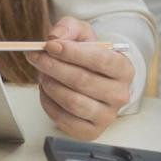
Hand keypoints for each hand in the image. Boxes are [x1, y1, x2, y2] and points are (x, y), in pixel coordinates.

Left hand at [27, 17, 134, 140]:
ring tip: (42, 73)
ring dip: (50, 85)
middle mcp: (120, 94)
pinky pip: (64, 119)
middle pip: (82, 81)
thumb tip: (55, 37)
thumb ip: (69, 28)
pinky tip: (46, 90)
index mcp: (124, 69)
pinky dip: (48, 103)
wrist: (93, 81)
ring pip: (72, 101)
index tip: (50, 45)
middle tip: (36, 56)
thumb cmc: (88, 57)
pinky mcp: (91, 132)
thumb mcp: (83, 34)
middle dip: (53, 66)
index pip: (101, 60)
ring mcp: (107, 116)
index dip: (72, 53)